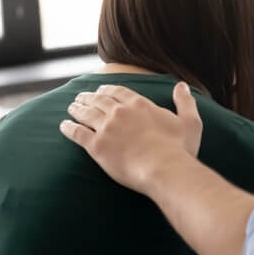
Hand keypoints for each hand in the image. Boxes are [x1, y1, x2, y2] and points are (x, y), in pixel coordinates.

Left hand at [59, 82, 202, 194]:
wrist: (165, 169)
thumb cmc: (180, 149)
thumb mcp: (190, 122)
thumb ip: (185, 101)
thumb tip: (181, 85)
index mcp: (140, 104)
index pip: (118, 91)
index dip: (107, 89)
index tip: (101, 90)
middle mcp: (120, 112)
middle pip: (98, 99)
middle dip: (88, 96)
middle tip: (81, 97)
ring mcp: (106, 128)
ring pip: (86, 113)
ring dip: (77, 109)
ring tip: (71, 108)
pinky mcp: (97, 146)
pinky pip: (77, 133)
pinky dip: (68, 128)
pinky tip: (63, 126)